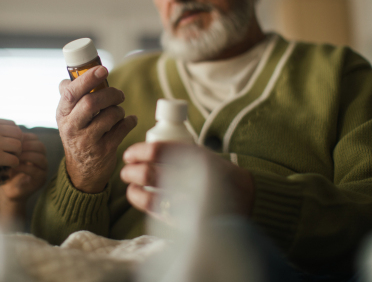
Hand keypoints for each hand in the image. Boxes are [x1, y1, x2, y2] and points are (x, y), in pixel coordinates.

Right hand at [0, 119, 23, 181]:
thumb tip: (14, 128)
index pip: (13, 125)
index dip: (15, 135)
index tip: (10, 143)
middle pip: (18, 134)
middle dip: (18, 144)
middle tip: (13, 152)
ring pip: (19, 146)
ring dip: (17, 154)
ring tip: (11, 158)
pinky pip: (14, 159)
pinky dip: (14, 163)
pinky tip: (9, 165)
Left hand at [0, 132, 47, 201]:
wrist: (6, 188)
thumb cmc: (5, 169)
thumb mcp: (7, 155)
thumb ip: (10, 145)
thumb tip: (5, 132)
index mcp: (35, 150)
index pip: (34, 138)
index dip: (24, 137)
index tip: (11, 139)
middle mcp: (42, 158)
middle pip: (40, 146)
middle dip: (26, 146)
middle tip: (13, 148)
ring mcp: (43, 170)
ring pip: (41, 157)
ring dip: (26, 156)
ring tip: (14, 157)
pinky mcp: (40, 180)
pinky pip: (36, 170)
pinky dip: (24, 167)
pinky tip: (14, 166)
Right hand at [57, 65, 136, 192]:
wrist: (83, 171)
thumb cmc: (78, 135)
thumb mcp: (68, 117)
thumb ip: (71, 96)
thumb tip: (71, 75)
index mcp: (62, 114)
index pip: (70, 92)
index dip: (87, 78)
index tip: (103, 70)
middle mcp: (72, 128)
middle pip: (91, 102)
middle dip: (110, 94)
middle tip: (119, 94)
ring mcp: (87, 141)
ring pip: (110, 115)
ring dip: (119, 110)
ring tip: (119, 112)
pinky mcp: (104, 151)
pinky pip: (122, 128)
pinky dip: (130, 121)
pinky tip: (129, 121)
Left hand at [120, 141, 254, 218]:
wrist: (244, 197)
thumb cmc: (215, 173)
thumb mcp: (200, 154)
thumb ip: (175, 152)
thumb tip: (139, 154)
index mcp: (196, 158)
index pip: (158, 151)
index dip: (138, 152)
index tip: (128, 154)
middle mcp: (192, 179)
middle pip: (149, 174)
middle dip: (132, 172)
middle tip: (126, 170)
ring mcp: (188, 202)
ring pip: (149, 197)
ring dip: (133, 190)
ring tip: (130, 185)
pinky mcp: (185, 219)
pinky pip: (156, 212)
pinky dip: (142, 202)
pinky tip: (137, 196)